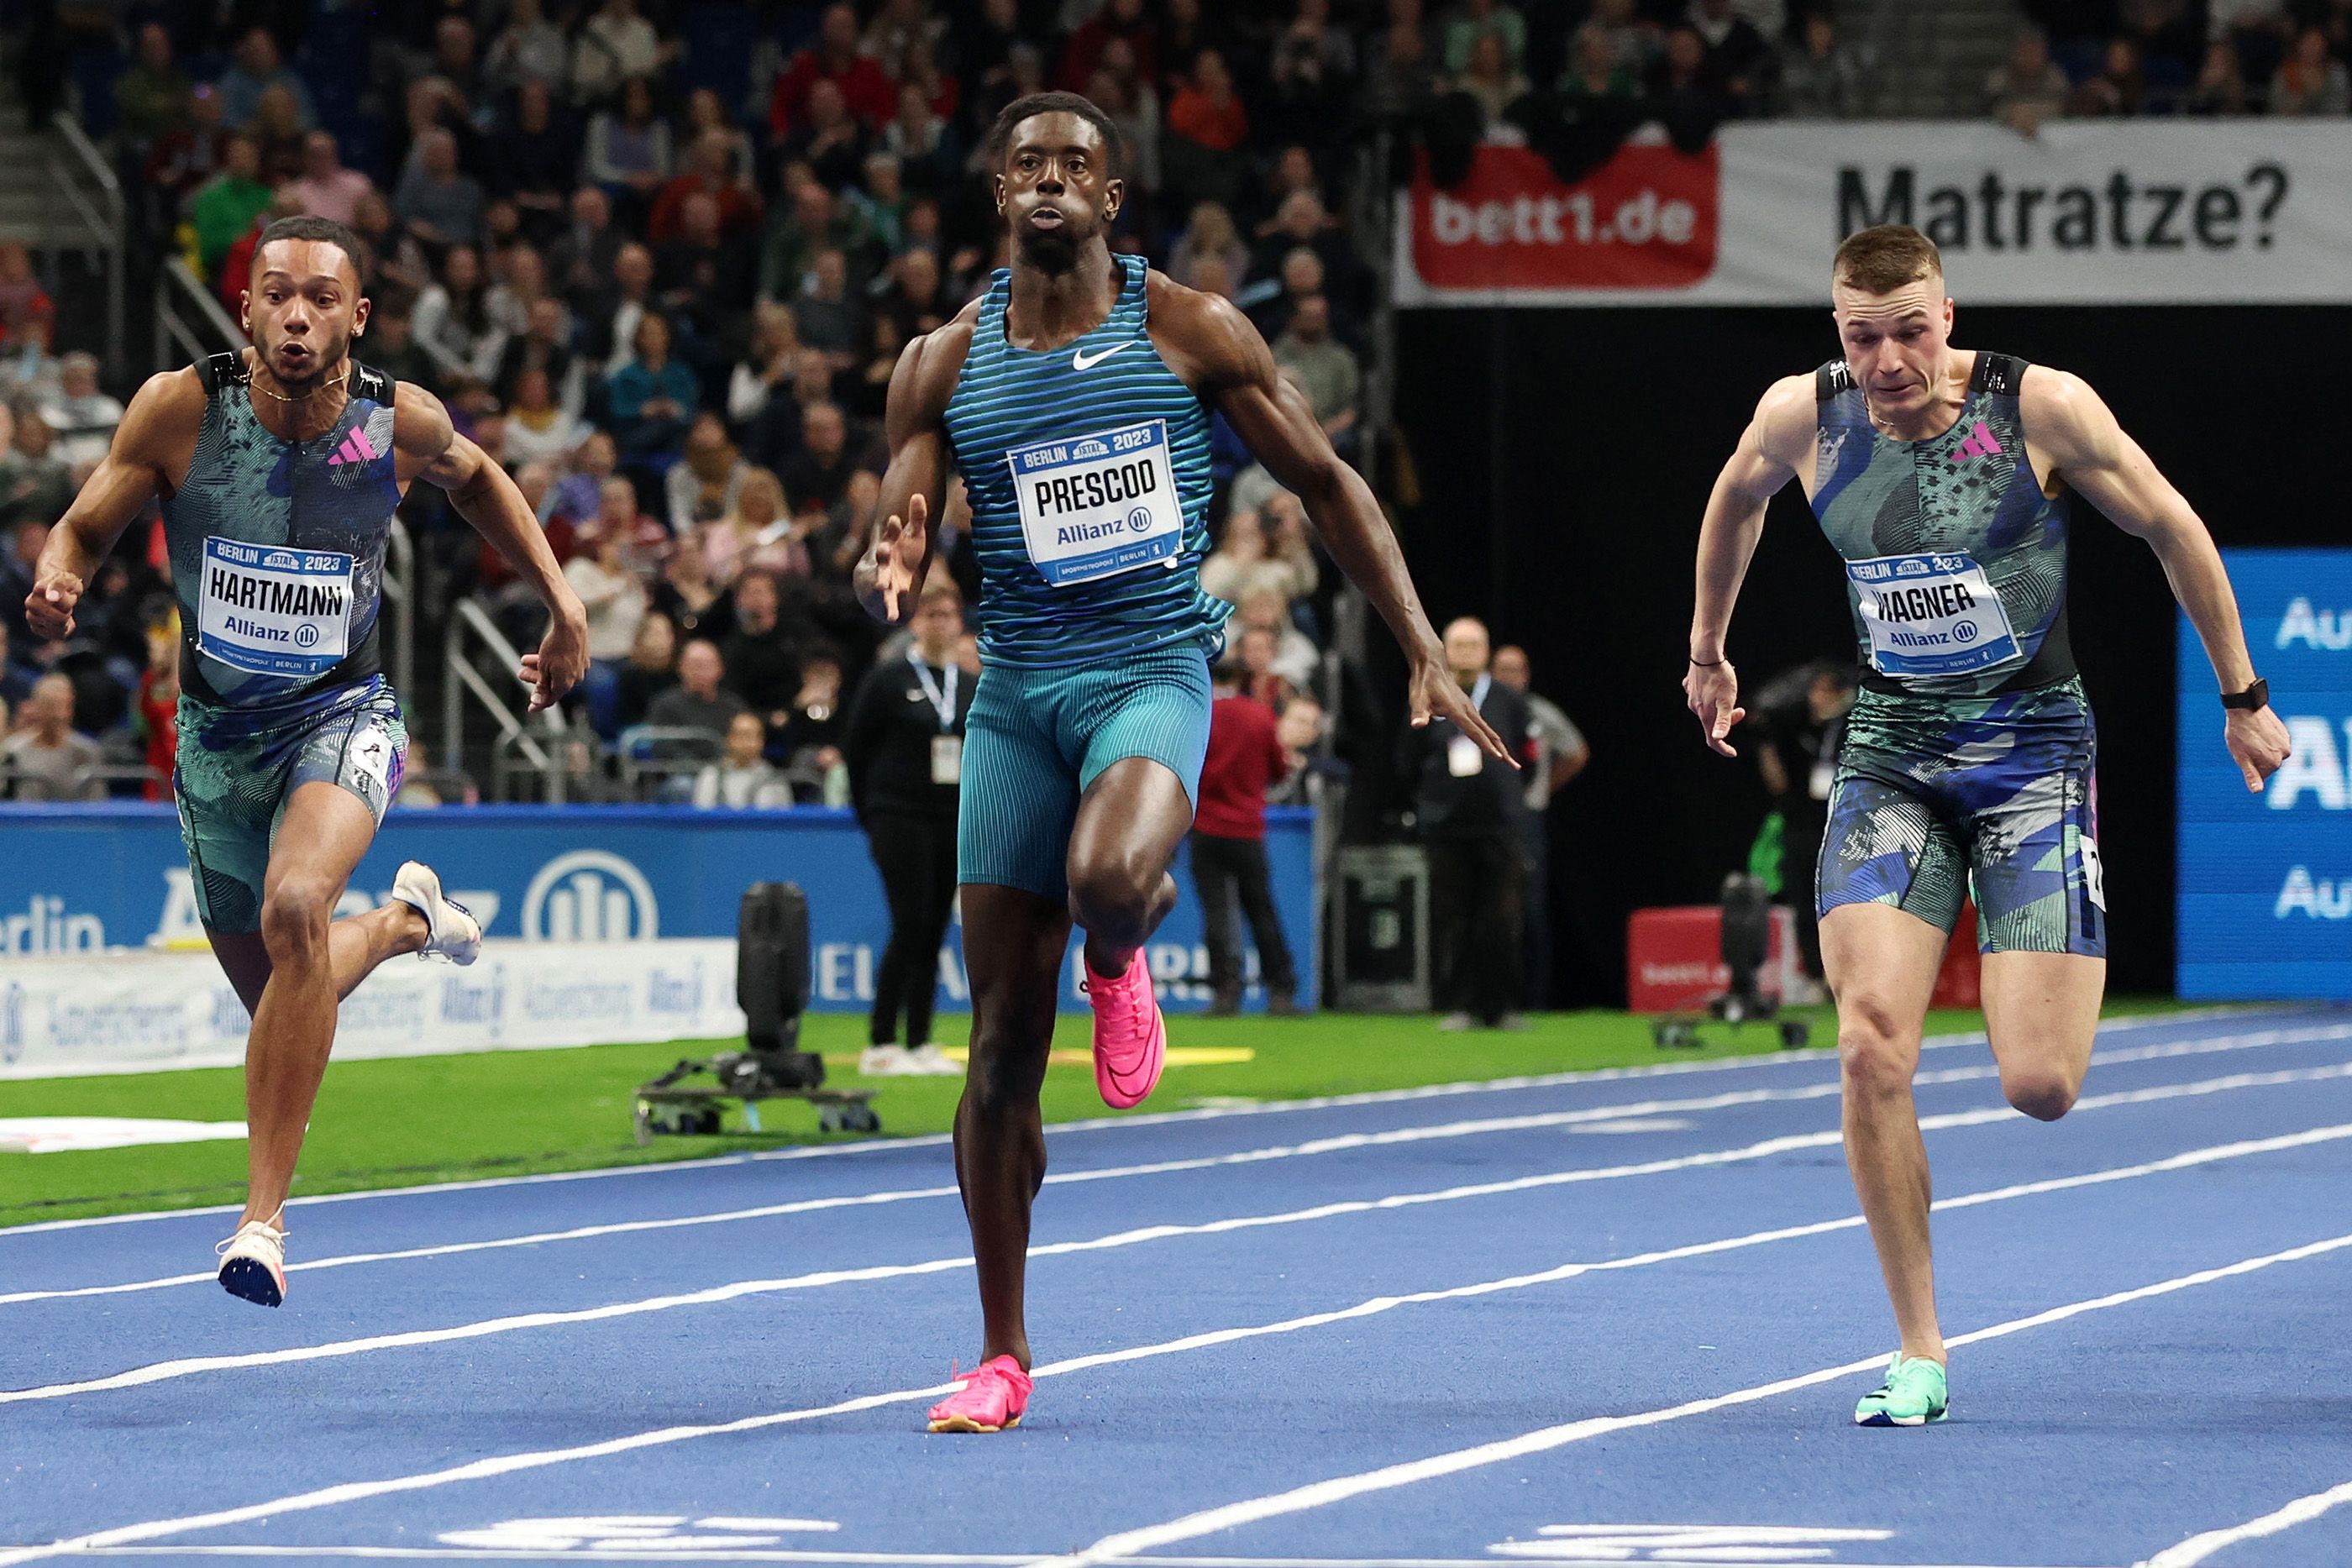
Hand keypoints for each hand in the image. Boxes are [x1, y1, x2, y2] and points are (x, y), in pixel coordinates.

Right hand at [25, 568, 80, 639]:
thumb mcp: (67, 580)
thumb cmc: (65, 584)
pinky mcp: (37, 629)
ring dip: (66, 621)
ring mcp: (32, 617)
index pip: (58, 602)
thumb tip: (52, 597)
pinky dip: (65, 630)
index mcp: (38, 590)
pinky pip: (57, 636)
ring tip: (63, 611)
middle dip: (68, 612)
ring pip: (57, 628)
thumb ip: (59, 586)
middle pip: (59, 618)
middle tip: (67, 604)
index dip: (69, 602)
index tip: (69, 595)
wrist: (60, 589)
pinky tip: (63, 621)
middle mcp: (31, 604)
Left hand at [521, 605, 588, 712]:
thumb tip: (538, 702)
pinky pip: (565, 666)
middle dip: (535, 680)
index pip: (550, 699)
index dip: (539, 703)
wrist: (571, 624)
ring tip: (525, 661)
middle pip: (552, 685)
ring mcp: (581, 668)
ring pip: (557, 673)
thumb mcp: (543, 667)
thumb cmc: (556, 645)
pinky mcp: (582, 658)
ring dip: (540, 670)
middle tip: (521, 673)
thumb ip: (541, 686)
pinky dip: (552, 664)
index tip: (530, 709)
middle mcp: (576, 679)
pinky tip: (541, 655)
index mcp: (566, 684)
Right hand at [861, 490, 927, 621]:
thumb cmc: (904, 552)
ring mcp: (886, 579)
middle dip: (884, 554)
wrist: (887, 576)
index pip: (891, 534)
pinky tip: (893, 619)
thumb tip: (918, 494)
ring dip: (882, 583)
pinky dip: (891, 611)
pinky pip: (889, 605)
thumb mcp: (914, 535)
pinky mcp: (889, 597)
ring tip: (882, 586)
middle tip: (884, 549)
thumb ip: (917, 516)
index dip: (893, 528)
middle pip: (883, 557)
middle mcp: (885, 562)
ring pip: (882, 581)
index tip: (895, 519)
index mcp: (891, 544)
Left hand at [1410, 646, 1513, 764]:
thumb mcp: (1417, 699)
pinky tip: (1492, 744)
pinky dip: (1490, 737)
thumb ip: (1418, 714)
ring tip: (1507, 760)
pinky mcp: (1467, 707)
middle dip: (1503, 751)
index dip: (1487, 746)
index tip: (1500, 758)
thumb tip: (1417, 725)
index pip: (1475, 733)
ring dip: (1498, 745)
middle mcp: (1468, 710)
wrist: (1432, 665)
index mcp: (1458, 712)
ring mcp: (1469, 708)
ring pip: (1488, 730)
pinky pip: (1483, 726)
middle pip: (1489, 734)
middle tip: (1516, 767)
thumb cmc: (1423, 684)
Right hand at [1684, 658, 1743, 756]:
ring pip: (1708, 709)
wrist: (1705, 654)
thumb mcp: (1727, 701)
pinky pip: (1701, 697)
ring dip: (1721, 708)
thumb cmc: (1720, 677)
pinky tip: (1716, 687)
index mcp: (1705, 714)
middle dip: (1728, 721)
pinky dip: (1711, 697)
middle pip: (1712, 723)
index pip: (1713, 740)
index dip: (1723, 749)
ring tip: (1731, 694)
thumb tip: (1718, 739)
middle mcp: (1695, 708)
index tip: (1733, 753)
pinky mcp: (1691, 686)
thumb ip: (1723, 721)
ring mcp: (1692, 696)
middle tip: (1742, 709)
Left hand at [2225, 705, 2290, 791]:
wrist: (2245, 708)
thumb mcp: (2240, 757)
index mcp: (2273, 763)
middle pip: (2268, 763)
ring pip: (2272, 752)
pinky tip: (2258, 731)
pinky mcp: (2286, 732)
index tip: (2243, 753)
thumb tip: (2257, 791)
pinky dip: (2267, 739)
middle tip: (2245, 744)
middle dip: (2257, 757)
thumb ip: (2251, 775)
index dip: (2249, 765)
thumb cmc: (2239, 734)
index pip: (2261, 774)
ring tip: (2251, 737)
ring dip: (2263, 748)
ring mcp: (2287, 742)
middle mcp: (2285, 754)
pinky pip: (2276, 742)